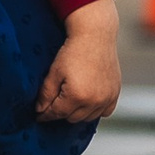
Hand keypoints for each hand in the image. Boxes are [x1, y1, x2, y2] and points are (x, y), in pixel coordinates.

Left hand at [37, 0, 121, 121]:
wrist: (95, 36)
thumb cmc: (72, 52)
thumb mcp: (54, 72)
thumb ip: (46, 94)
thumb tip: (40, 111)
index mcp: (76, 96)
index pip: (57, 113)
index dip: (45, 114)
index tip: (39, 115)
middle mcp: (94, 101)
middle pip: (72, 118)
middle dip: (61, 112)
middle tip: (53, 103)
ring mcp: (107, 98)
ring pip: (87, 117)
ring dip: (77, 112)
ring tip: (69, 101)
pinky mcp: (115, 93)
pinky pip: (105, 112)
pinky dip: (95, 109)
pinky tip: (87, 101)